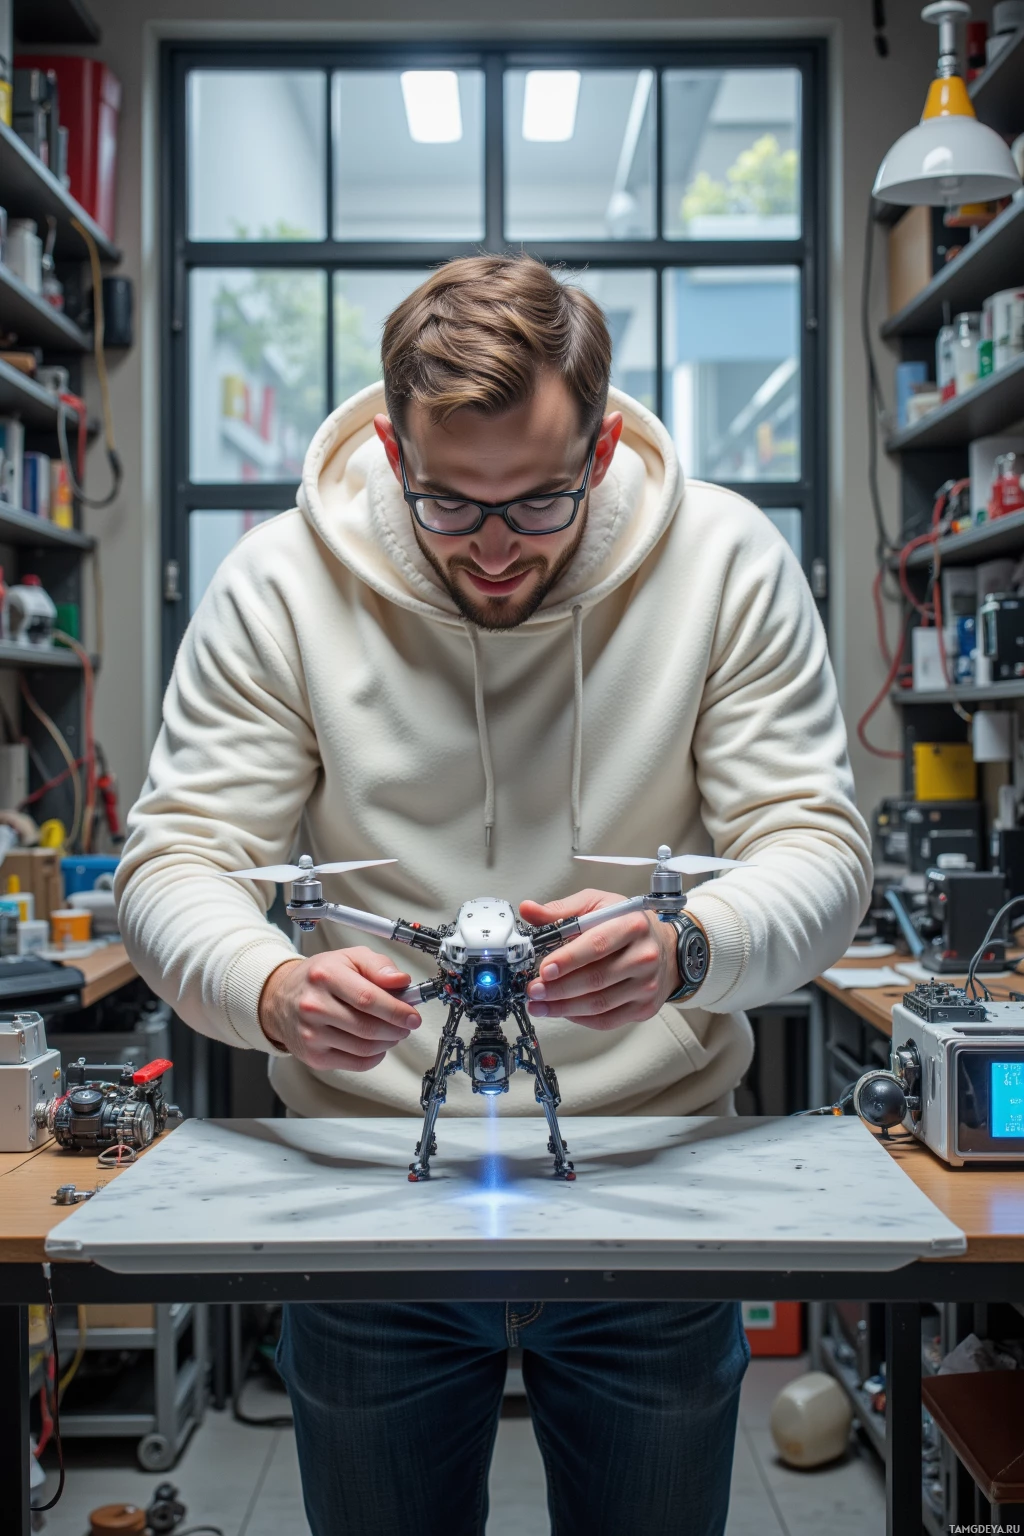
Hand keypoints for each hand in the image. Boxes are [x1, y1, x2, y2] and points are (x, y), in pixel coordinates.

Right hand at [258, 947, 420, 1070]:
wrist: (281, 998)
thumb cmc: (319, 977)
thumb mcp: (349, 958)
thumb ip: (378, 965)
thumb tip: (401, 981)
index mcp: (325, 976)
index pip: (368, 998)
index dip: (397, 1010)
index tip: (413, 1015)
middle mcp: (314, 1006)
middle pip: (368, 1027)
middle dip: (396, 1028)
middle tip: (406, 1024)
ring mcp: (312, 1034)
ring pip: (364, 1048)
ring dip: (388, 1042)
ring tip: (392, 1032)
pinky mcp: (314, 1056)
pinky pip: (356, 1063)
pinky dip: (374, 1056)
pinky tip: (376, 1044)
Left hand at [519, 889, 679, 1030]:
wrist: (666, 948)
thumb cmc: (627, 924)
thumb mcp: (598, 905)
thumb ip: (562, 910)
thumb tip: (529, 910)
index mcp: (632, 925)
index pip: (597, 945)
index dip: (568, 959)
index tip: (544, 970)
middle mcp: (644, 956)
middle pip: (596, 978)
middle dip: (559, 988)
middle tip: (534, 991)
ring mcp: (646, 985)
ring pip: (599, 1003)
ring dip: (563, 1007)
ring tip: (539, 1005)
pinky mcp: (644, 1007)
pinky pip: (607, 1020)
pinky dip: (580, 1018)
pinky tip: (562, 1011)